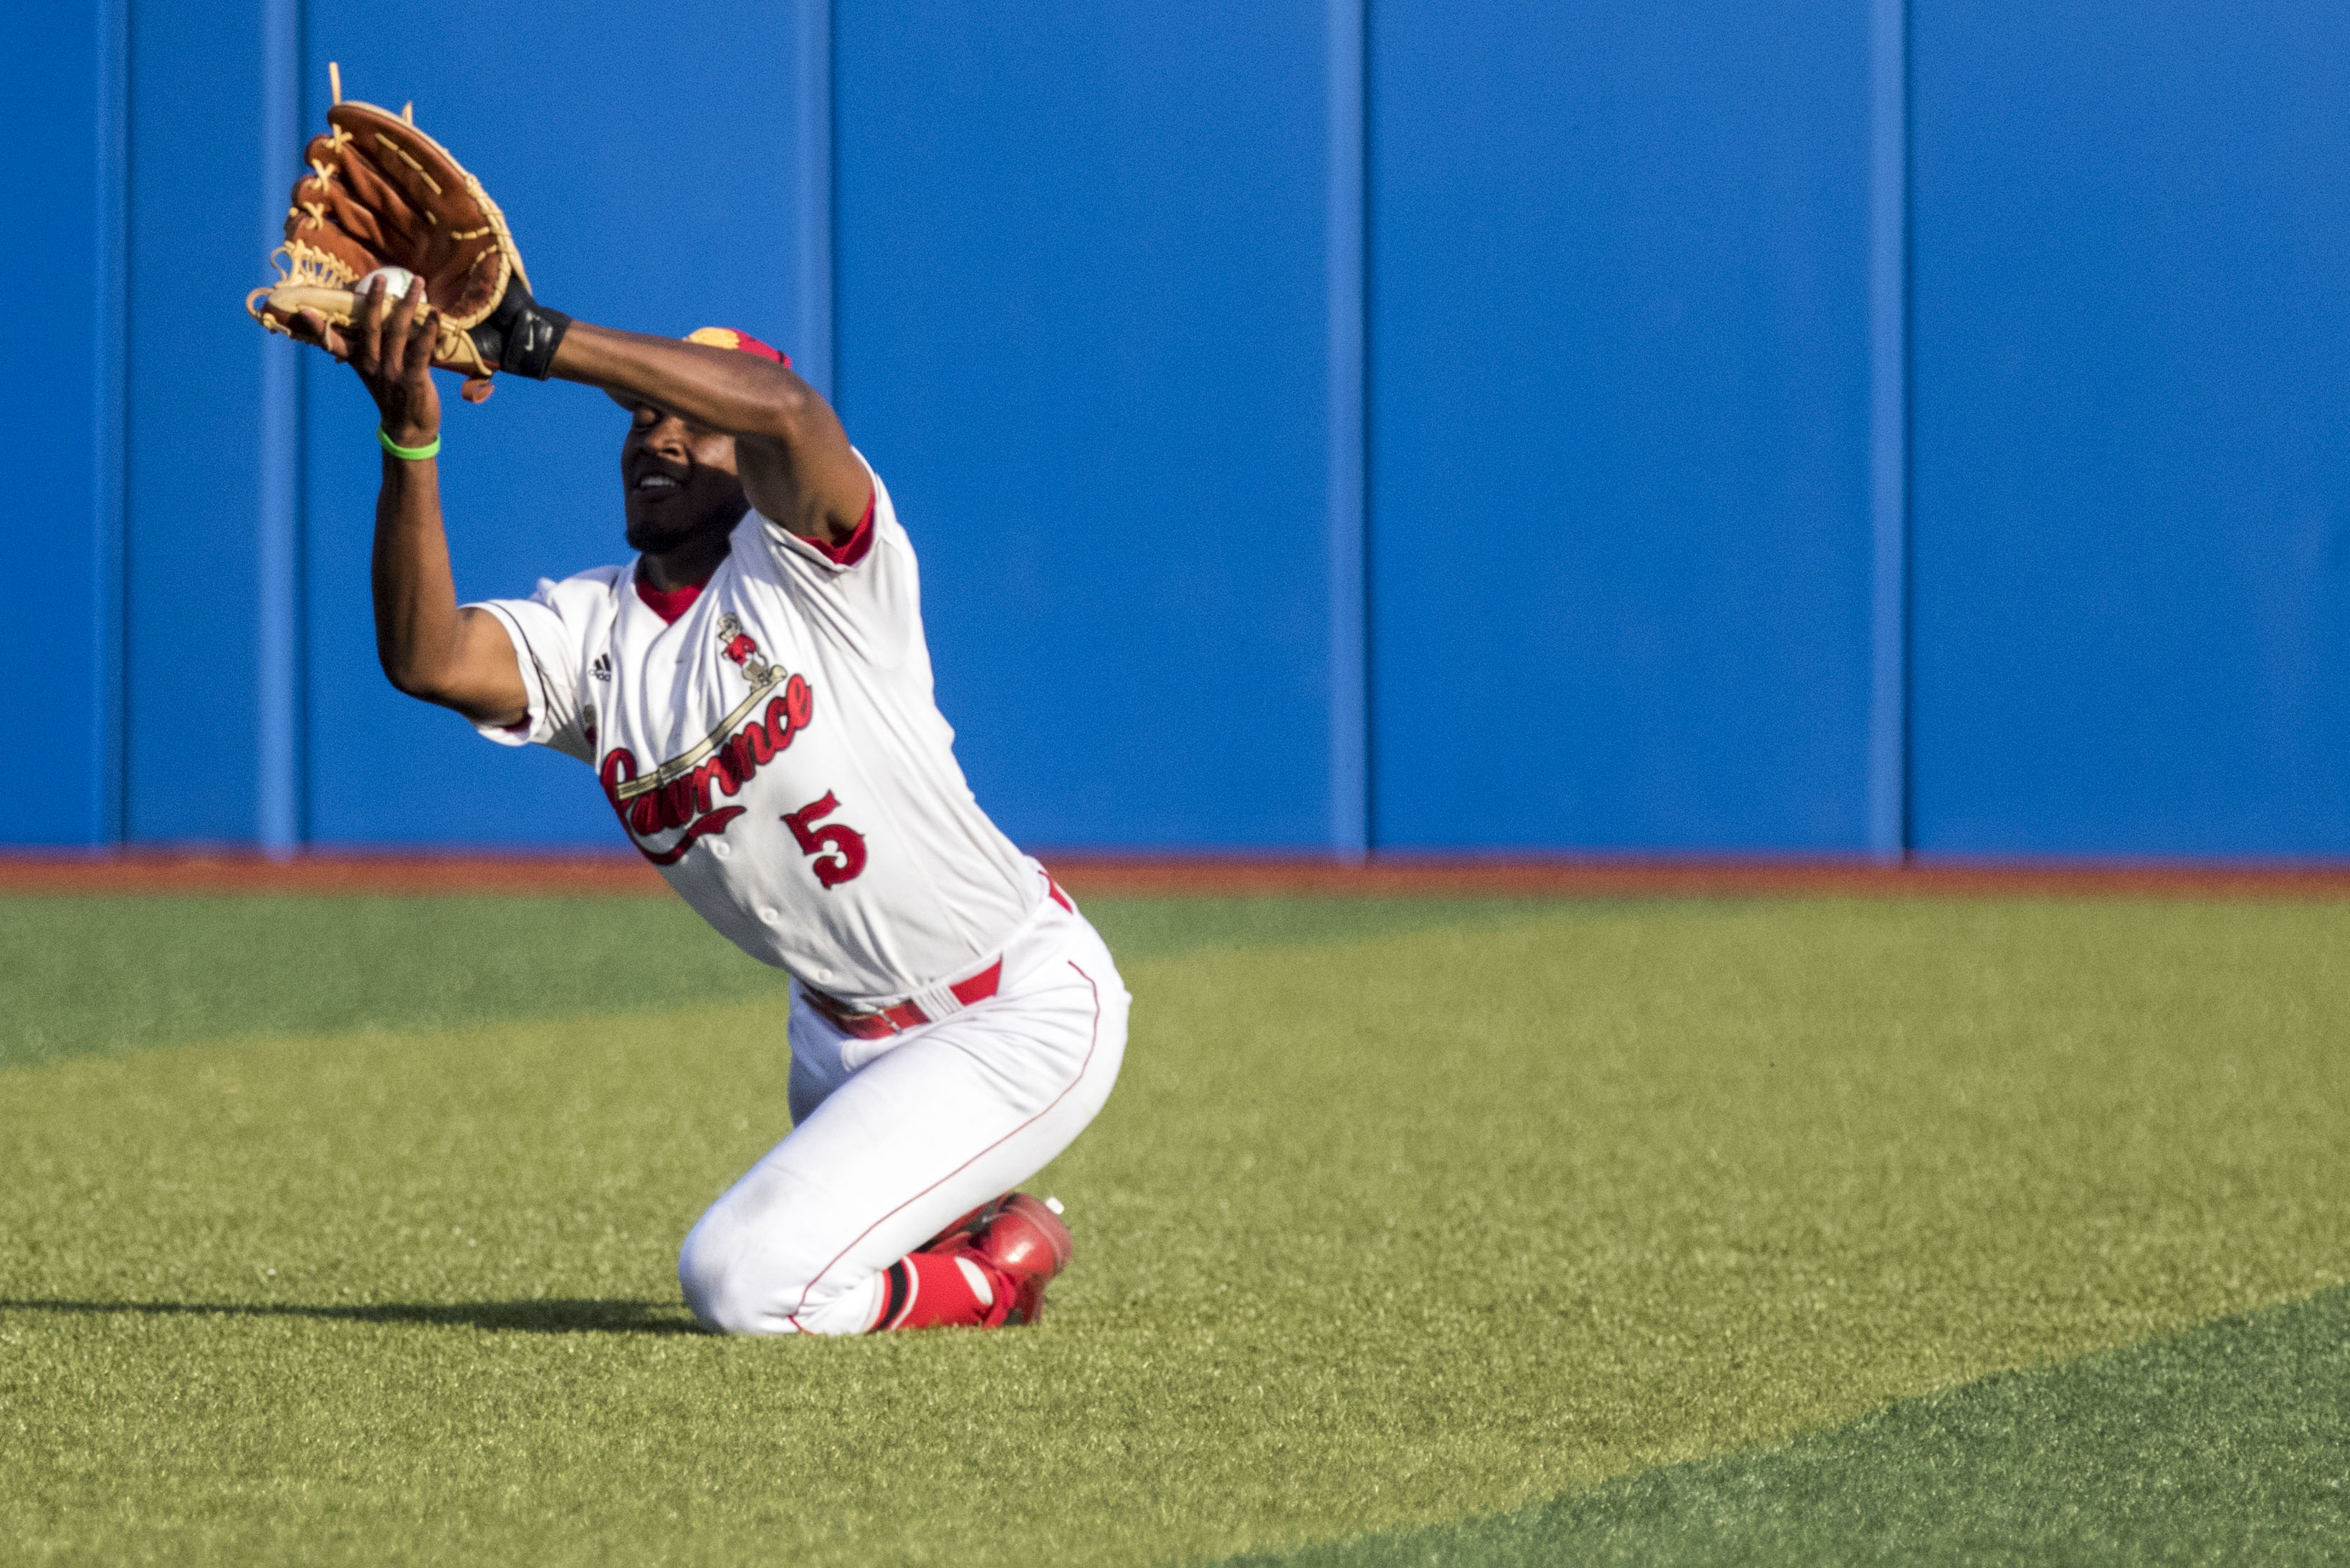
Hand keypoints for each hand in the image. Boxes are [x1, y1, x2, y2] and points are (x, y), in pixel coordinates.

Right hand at [289, 276, 442, 444]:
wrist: (408, 430)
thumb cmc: (393, 396)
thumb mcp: (374, 374)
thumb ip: (372, 351)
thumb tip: (378, 325)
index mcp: (360, 362)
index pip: (335, 342)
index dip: (319, 327)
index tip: (304, 310)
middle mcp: (373, 365)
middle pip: (372, 326)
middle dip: (375, 300)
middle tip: (380, 277)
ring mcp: (392, 372)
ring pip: (398, 332)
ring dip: (408, 305)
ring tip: (418, 283)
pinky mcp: (413, 380)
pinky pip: (421, 350)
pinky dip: (428, 330)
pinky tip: (434, 313)